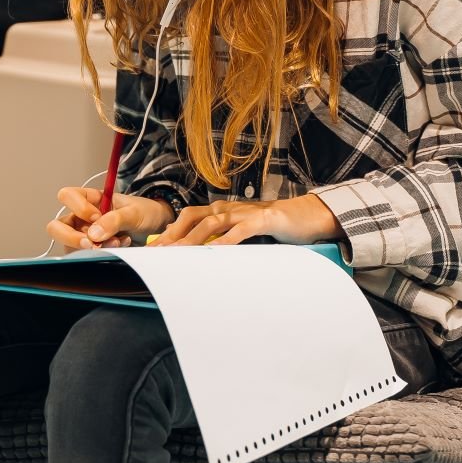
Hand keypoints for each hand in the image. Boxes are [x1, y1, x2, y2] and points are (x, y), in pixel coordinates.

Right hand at [47, 187, 174, 250]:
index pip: (67, 196)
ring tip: (117, 243)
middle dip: (71, 237)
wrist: (156, 227)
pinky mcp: (91, 250)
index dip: (78, 207)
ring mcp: (84, 234)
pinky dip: (101, 254)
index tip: (96, 216)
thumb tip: (93, 235)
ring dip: (92, 248)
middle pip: (56, 226)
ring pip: (70, 245)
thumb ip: (114, 219)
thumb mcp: (134, 212)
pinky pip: (85, 255)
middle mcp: (82, 217)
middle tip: (91, 243)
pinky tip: (120, 247)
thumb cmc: (144, 212)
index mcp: (90, 198)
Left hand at [151, 194, 341, 247]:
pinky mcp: (265, 219)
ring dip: (192, 238)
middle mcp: (230, 208)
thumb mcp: (243, 231)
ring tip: (178, 253)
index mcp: (223, 210)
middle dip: (173, 234)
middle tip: (157, 253)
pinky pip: (242, 230)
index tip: (153, 249)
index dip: (169, 231)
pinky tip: (216, 250)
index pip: (188, 218)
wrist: (308, 215)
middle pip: (193, 217)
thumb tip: (199, 253)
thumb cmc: (274, 226)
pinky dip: (227, 240)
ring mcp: (247, 212)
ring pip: (212, 223)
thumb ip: (222, 238)